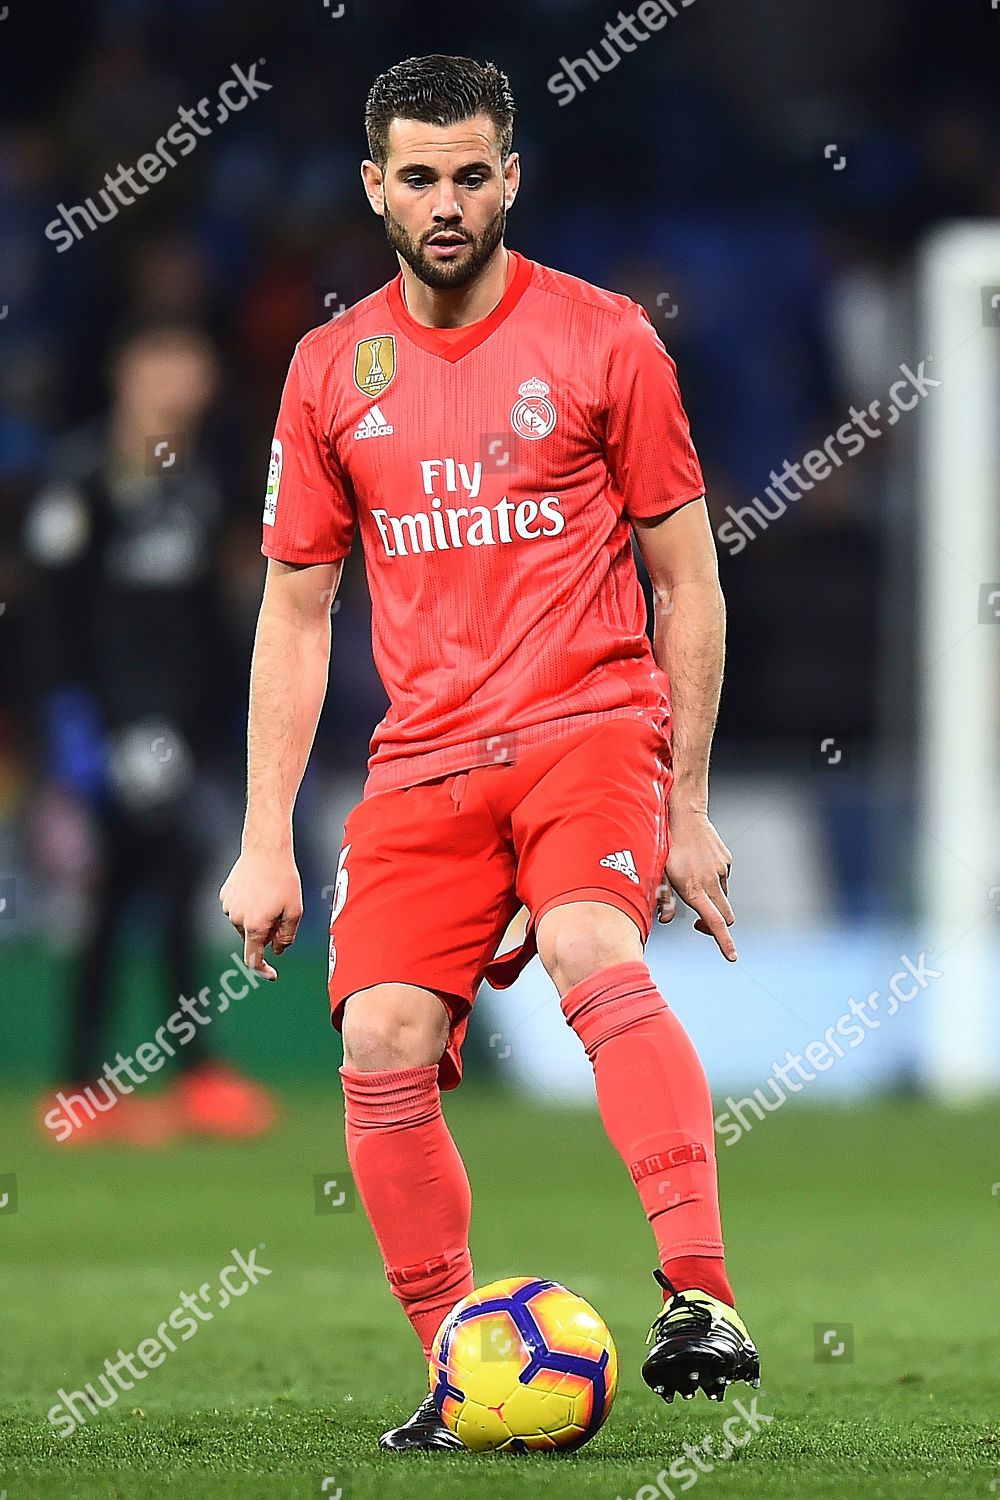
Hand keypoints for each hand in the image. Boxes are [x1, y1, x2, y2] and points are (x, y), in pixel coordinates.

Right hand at [219, 845, 302, 980]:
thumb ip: (287, 937)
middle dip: (267, 932)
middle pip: (253, 938)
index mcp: (254, 926)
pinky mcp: (225, 895)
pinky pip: (239, 909)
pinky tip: (259, 889)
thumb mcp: (295, 911)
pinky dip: (249, 905)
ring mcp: (228, 906)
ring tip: (270, 895)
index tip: (272, 974)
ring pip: (246, 923)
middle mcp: (237, 919)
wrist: (266, 850)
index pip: (253, 959)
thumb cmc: (283, 880)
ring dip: (258, 918)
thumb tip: (277, 951)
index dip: (263, 970)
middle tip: (281, 912)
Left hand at [657, 810, 736, 961]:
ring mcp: (721, 870)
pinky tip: (698, 866)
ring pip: (724, 897)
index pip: (714, 922)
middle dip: (717, 925)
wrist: (684, 814)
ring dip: (713, 901)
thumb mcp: (659, 874)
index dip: (723, 942)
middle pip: (726, 916)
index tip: (732, 956)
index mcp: (694, 888)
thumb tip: (665, 920)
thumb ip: (664, 899)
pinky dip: (714, 882)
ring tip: (693, 885)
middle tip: (700, 923)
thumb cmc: (667, 845)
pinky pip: (723, 879)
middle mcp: (711, 881)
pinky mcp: (726, 860)